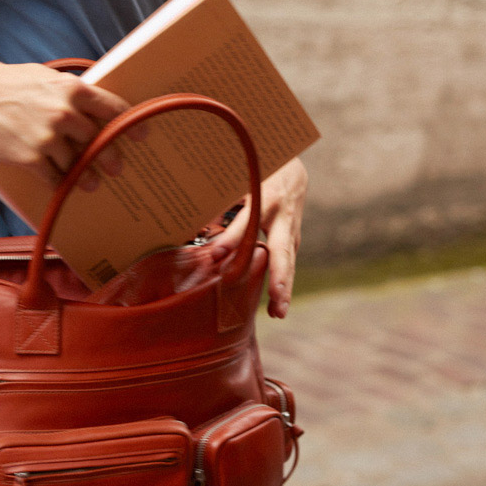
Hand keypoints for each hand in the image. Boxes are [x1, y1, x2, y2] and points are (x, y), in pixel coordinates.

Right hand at [0, 59, 129, 186]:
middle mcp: (64, 114)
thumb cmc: (9, 82)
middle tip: (117, 166)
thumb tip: (95, 105)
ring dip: (86, 175)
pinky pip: (54, 177)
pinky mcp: (31, 158)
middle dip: (109, 156)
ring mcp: (48, 138)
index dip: (130, 124)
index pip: (113, 108)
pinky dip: (61, 183)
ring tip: (91, 182)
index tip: (142, 134)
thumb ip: (72, 92)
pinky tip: (64, 185)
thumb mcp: (48, 77)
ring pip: (77, 163)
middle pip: (99, 141)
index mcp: (73, 89)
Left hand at [206, 157, 307, 318]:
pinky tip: (276, 309)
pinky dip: (283, 287)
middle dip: (278, 274)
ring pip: (288, 263)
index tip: (216, 255)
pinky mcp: (292, 241)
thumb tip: (193, 220)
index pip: (247, 222)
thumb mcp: (240, 178)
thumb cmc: (260, 174)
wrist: (292, 172)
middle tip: (275, 296)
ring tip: (278, 313)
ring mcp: (290, 231)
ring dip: (284, 288)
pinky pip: (287, 266)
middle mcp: (281, 217)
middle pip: (280, 249)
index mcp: (265, 198)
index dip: (232, 238)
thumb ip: (222, 198)